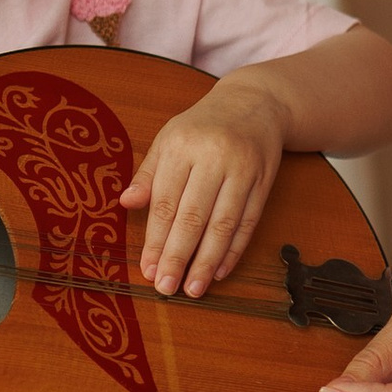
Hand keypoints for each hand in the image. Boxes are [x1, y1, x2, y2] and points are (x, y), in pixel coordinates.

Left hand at [122, 81, 287, 296]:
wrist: (256, 103)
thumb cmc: (203, 126)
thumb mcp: (169, 139)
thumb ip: (148, 174)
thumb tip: (126, 204)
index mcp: (183, 146)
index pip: (166, 201)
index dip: (156, 239)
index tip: (147, 268)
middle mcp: (215, 157)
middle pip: (194, 216)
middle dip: (178, 256)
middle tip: (166, 286)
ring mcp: (243, 170)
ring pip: (224, 224)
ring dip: (207, 261)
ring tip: (192, 288)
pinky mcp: (264, 182)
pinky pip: (248, 222)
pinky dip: (234, 250)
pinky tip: (219, 271)